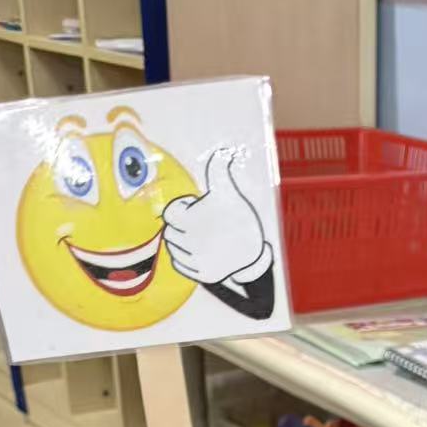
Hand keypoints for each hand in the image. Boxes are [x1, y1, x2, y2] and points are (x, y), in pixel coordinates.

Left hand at [162, 150, 267, 285]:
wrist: (257, 254)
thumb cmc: (241, 220)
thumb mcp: (229, 193)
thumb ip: (219, 172)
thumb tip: (223, 152)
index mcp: (190, 221)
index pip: (170, 214)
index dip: (181, 209)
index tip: (194, 209)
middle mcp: (189, 242)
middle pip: (169, 231)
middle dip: (181, 226)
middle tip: (200, 224)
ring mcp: (194, 260)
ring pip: (173, 248)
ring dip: (181, 241)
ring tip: (200, 236)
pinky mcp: (200, 274)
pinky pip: (179, 265)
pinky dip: (184, 258)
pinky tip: (199, 251)